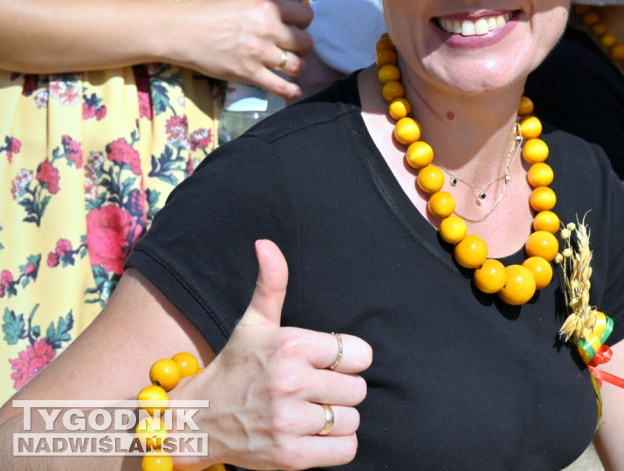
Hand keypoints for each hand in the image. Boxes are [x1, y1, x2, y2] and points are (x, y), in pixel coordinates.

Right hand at [172, 0, 314, 98]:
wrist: (179, 31)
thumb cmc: (203, 12)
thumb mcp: (238, 0)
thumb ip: (261, 9)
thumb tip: (278, 16)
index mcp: (266, 7)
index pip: (305, 15)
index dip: (304, 22)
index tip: (297, 27)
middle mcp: (268, 29)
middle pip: (305, 42)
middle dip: (302, 47)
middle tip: (293, 49)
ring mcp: (259, 53)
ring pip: (297, 65)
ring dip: (297, 68)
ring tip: (290, 68)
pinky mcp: (250, 74)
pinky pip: (280, 86)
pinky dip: (291, 91)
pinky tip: (294, 91)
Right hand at [178, 240, 371, 469]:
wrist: (196, 421)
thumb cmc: (235, 367)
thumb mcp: (254, 323)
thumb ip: (271, 283)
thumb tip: (266, 243)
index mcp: (290, 346)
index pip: (357, 354)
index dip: (346, 360)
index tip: (325, 364)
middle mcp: (290, 382)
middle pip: (357, 389)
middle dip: (341, 390)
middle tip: (313, 390)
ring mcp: (289, 421)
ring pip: (352, 419)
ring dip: (337, 420)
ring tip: (310, 413)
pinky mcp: (289, 456)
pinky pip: (345, 450)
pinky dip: (337, 446)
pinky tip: (313, 434)